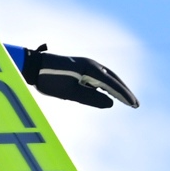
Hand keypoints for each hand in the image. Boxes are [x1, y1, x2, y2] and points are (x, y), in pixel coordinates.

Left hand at [23, 44, 138, 108]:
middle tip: (136, 105)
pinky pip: (99, 78)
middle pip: (114, 79)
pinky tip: (108, 94)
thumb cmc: (49, 80)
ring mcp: (86, 65)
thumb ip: (90, 98)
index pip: (112, 84)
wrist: (33, 66)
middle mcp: (92, 65)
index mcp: (90, 69)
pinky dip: (107, 86)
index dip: (124, 95)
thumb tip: (111, 103)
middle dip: (125, 92)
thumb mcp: (69, 93)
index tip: (135, 105)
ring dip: (117, 88)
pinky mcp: (81, 68)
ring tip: (127, 101)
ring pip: (107, 78)